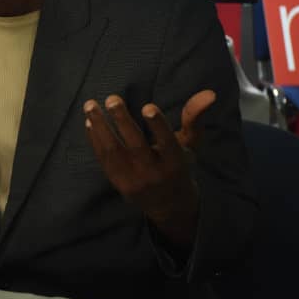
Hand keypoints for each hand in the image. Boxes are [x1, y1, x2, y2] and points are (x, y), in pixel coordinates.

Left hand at [83, 90, 215, 247]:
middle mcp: (154, 174)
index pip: (167, 143)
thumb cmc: (180, 166)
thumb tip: (209, 93)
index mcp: (175, 163)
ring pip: (114, 152)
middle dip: (122, 121)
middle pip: (136, 146)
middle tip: (112, 98)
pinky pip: (104, 160)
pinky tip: (89, 122)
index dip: (158, 125)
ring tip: (91, 105)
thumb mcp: (191, 144)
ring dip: (101, 127)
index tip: (147, 106)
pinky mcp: (118, 183)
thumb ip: (194, 118)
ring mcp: (133, 180)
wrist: (168, 206)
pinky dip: (95, 140)